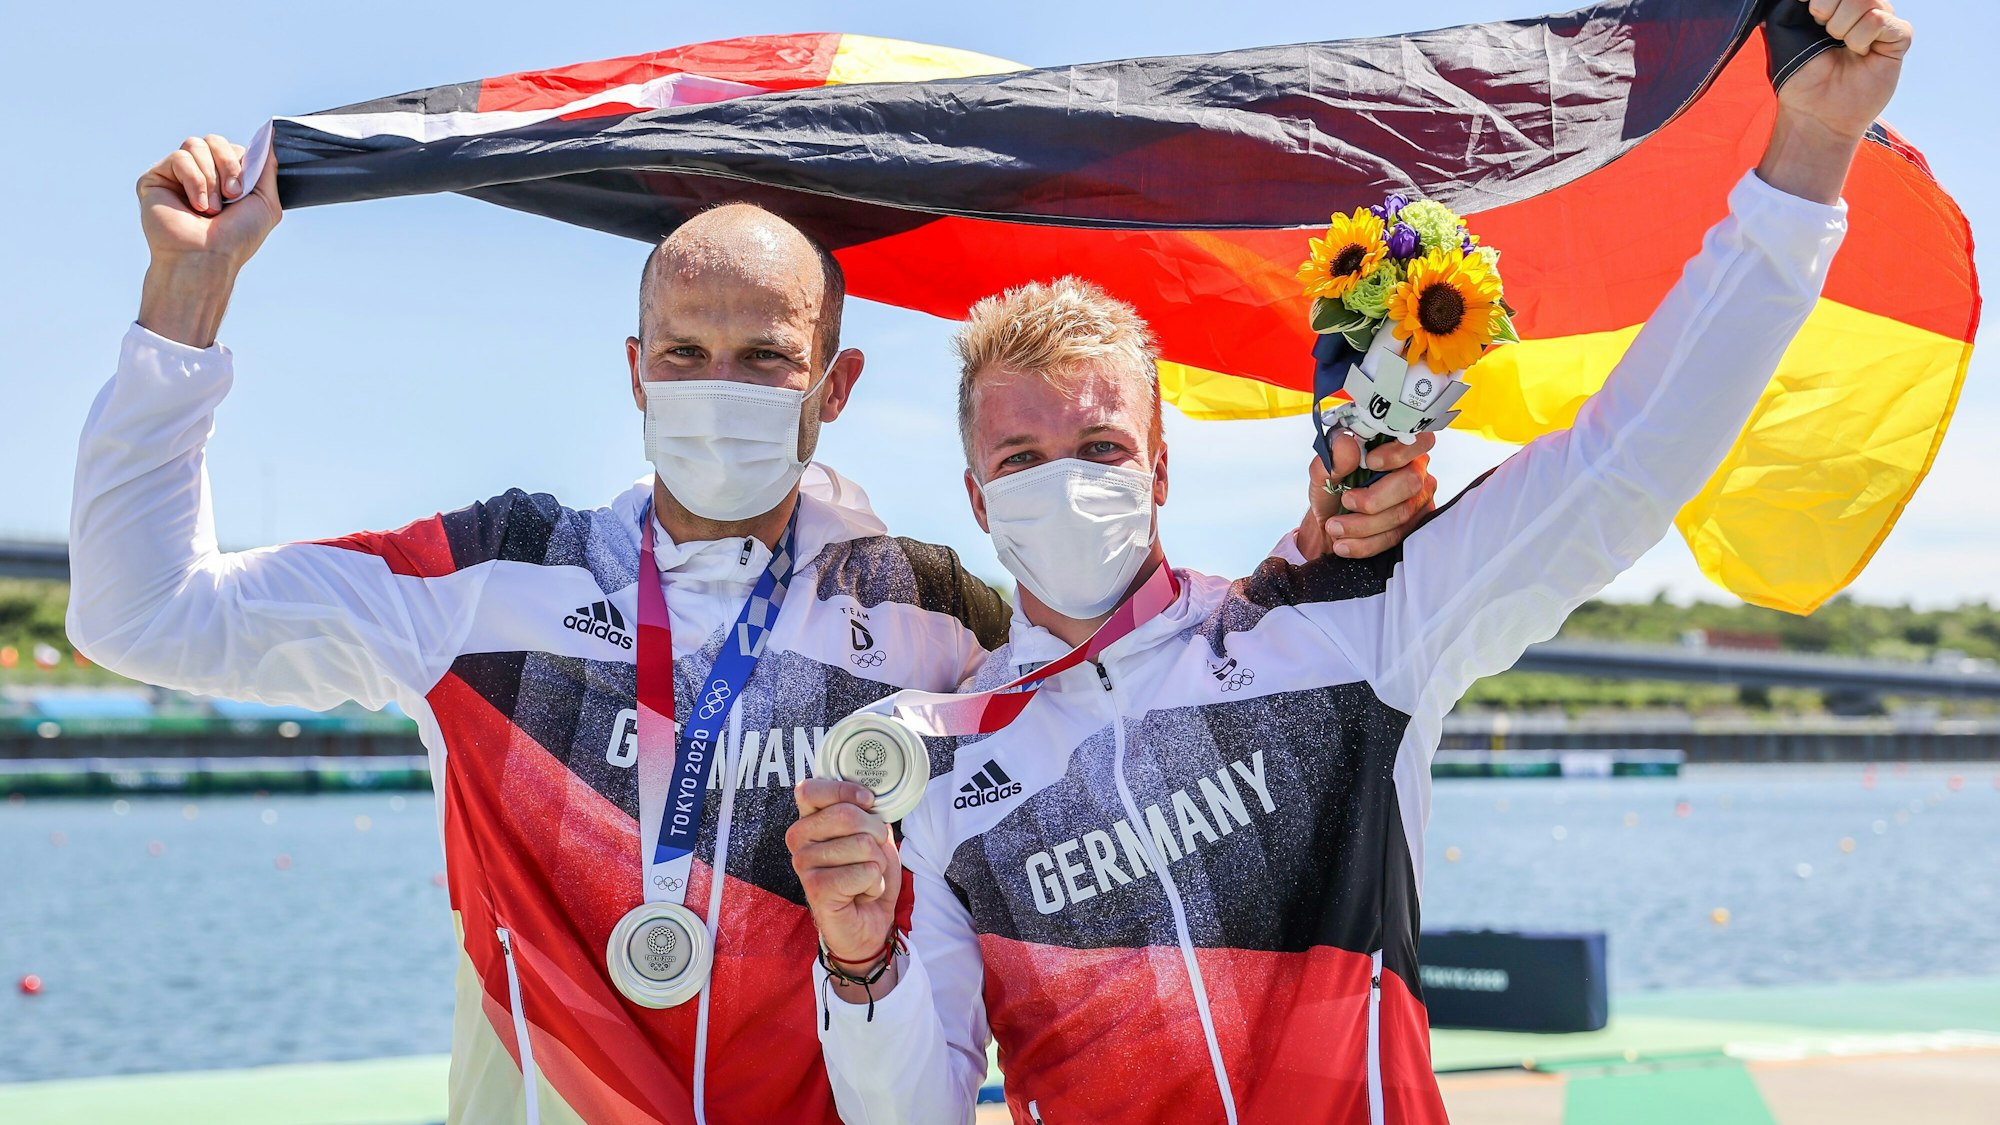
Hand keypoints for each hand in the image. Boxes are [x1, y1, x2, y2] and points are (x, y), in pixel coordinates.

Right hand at [135, 134, 280, 346]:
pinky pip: (179, 157)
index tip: (243, 192)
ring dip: (211, 177)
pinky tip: (196, 205)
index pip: (232, 148)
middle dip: (228, 165)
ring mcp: (176, 175)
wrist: (208, 258)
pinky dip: (194, 181)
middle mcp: (200, 174)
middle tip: (233, 195)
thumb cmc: (236, 238)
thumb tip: (270, 134)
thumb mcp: (266, 202)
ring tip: (212, 208)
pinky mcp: (155, 178)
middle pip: (214, 140)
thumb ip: (267, 168)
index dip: (241, 164)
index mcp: (224, 179)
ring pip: (195, 144)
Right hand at [789, 778, 900, 965]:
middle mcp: (799, 839)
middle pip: (846, 814)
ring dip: (877, 863)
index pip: (811, 789)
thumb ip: (867, 814)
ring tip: (864, 877)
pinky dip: (874, 884)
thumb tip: (869, 798)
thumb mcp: (873, 836)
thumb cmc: (867, 875)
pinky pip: (864, 872)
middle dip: (876, 833)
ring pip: (861, 844)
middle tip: (872, 854)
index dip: (845, 790)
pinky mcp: (816, 888)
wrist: (868, 922)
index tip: (868, 801)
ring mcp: (804, 864)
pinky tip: (862, 893)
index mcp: (809, 820)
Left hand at [1297, 430, 1436, 558]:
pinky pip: (1395, 538)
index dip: (1398, 452)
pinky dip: (1365, 544)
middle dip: (1374, 498)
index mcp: (1398, 448)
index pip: (1418, 440)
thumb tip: (1346, 443)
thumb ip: (1333, 458)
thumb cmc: (1333, 491)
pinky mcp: (1413, 527)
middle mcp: (1416, 472)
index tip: (1370, 462)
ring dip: (1362, 525)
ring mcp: (1418, 501)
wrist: (1329, 525)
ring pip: (1401, 515)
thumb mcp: (1323, 473)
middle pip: (1411, 483)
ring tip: (1334, 527)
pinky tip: (1344, 544)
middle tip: (1346, 501)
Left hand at [1780, 0, 1911, 138]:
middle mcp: (1862, 9)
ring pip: (1867, 1)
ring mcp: (1882, 21)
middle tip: (1824, 33)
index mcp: (1837, 5)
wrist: (1814, 112)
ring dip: (1842, 26)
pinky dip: (1861, 37)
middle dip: (1827, 8)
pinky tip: (1859, 53)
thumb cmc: (1799, 76)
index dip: (1821, 1)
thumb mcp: (1784, 30)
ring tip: (1841, 46)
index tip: (1810, 15)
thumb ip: (1792, 5)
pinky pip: (1880, 20)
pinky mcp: (1898, 38)